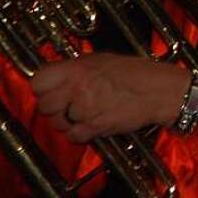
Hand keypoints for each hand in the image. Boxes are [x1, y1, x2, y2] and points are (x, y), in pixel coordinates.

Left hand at [32, 53, 191, 142]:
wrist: (159, 91)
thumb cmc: (136, 72)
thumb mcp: (102, 60)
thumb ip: (77, 68)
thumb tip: (57, 76)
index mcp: (77, 68)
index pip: (38, 82)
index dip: (43, 88)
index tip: (50, 91)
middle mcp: (76, 88)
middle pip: (45, 105)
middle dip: (54, 108)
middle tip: (68, 105)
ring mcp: (84, 109)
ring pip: (57, 123)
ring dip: (67, 122)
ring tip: (83, 114)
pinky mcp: (94, 128)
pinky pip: (73, 137)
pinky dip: (80, 134)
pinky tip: (91, 125)